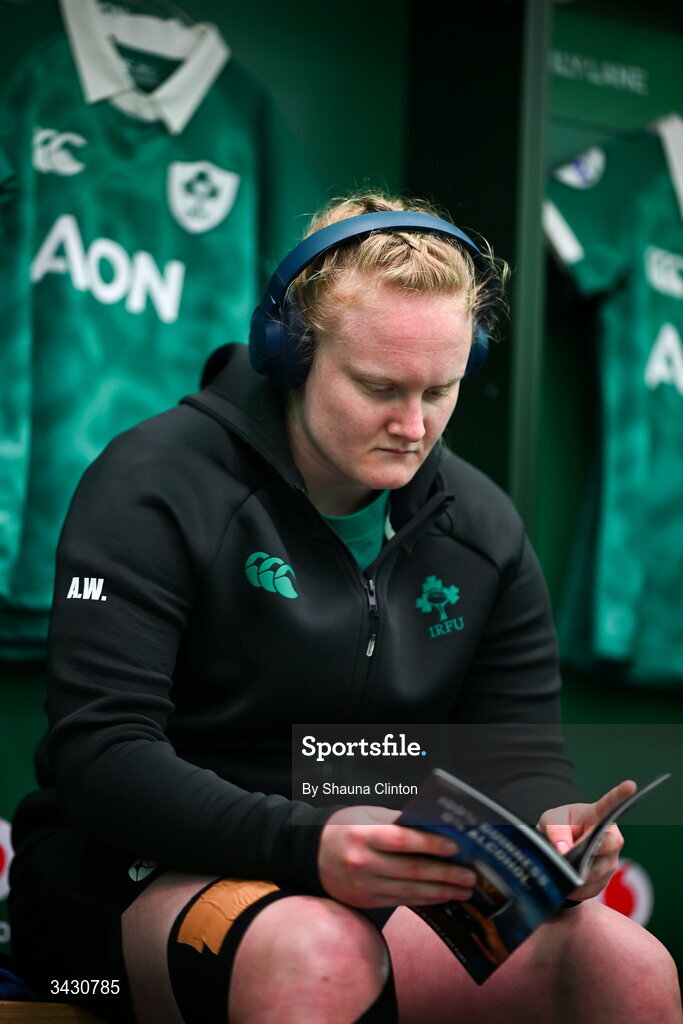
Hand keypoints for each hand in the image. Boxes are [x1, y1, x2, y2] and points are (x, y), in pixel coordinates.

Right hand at [317, 805, 476, 907]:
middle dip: (445, 874)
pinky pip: (401, 901)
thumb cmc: (343, 827)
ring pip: (410, 891)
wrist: (310, 854)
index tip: (455, 847)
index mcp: (362, 835)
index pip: (402, 841)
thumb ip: (396, 820)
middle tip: (470, 876)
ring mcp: (364, 886)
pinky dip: (424, 900)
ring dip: (441, 892)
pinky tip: (441, 897)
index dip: (430, 844)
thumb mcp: (365, 814)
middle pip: (411, 870)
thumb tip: (432, 826)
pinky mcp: (366, 901)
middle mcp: (362, 863)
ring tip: (464, 890)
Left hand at [537, 779, 636, 899]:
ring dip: (577, 873)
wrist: (558, 849)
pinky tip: (565, 882)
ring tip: (560, 869)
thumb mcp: (550, 821)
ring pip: (599, 871)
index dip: (620, 795)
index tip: (630, 785)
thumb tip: (564, 851)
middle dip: (589, 851)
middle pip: (609, 844)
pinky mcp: (604, 879)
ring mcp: (610, 859)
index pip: (610, 805)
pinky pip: (591, 888)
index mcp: (596, 815)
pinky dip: (575, 888)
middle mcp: (610, 836)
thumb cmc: (558, 827)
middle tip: (567, 855)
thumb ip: (555, 831)